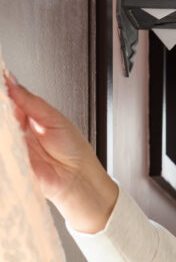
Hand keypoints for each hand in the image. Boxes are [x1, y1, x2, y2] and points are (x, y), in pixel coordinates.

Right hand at [2, 70, 117, 232]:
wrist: (81, 180)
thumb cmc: (75, 152)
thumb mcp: (54, 118)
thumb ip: (30, 101)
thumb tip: (11, 81)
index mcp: (29, 116)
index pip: (9, 99)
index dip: (3, 90)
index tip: (1, 82)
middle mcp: (19, 131)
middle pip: (2, 114)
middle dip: (2, 106)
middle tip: (4, 101)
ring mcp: (14, 147)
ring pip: (1, 132)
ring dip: (2, 124)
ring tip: (9, 122)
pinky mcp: (11, 163)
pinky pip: (2, 153)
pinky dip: (4, 145)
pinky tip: (8, 139)